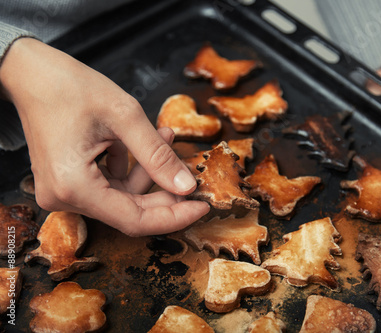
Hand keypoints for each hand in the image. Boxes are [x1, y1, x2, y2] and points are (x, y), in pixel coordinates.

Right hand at [0, 38, 208, 235]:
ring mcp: (64, 191)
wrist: (31, 73)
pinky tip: (143, 140)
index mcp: (73, 186)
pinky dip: (131, 165)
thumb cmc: (68, 86)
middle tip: (190, 173)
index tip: (202, 206)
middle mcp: (64, 197)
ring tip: (165, 135)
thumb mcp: (124, 116)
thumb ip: (158, 155)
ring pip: (122, 196)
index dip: (173, 217)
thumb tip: (186, 185)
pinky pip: (109, 184)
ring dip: (148, 170)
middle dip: (164, 192)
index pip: (134, 221)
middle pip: (129, 211)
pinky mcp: (68, 181)